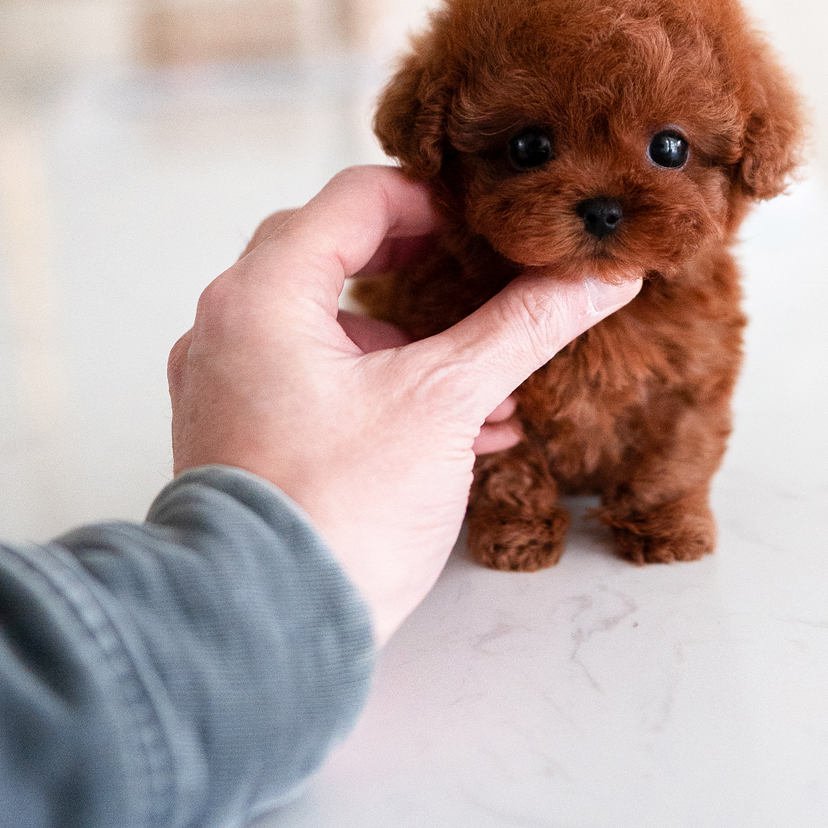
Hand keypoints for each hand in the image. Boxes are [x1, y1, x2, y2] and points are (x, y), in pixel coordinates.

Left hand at [168, 166, 640, 642]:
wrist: (263, 631)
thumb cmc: (337, 512)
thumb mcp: (447, 403)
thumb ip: (523, 327)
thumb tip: (598, 276)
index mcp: (264, 294)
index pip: (356, 197)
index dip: (436, 200)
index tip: (494, 227)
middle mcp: (229, 326)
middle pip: (337, 251)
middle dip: (427, 266)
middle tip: (490, 276)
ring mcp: (228, 384)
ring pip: (331, 325)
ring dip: (417, 338)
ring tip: (494, 377)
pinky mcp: (243, 438)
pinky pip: (318, 382)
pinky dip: (385, 386)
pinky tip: (464, 429)